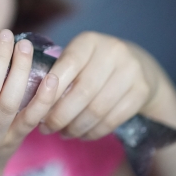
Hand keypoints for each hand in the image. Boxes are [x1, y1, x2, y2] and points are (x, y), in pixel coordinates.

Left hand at [40, 31, 162, 139]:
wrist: (140, 67)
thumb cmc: (95, 65)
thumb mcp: (78, 59)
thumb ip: (58, 73)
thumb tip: (34, 101)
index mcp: (89, 41)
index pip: (67, 65)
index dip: (51, 90)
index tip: (38, 108)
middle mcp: (113, 51)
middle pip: (82, 91)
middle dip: (60, 115)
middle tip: (46, 128)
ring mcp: (131, 71)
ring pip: (97, 108)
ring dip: (76, 127)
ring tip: (63, 134)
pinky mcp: (142, 91)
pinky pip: (113, 119)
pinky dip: (94, 132)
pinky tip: (82, 135)